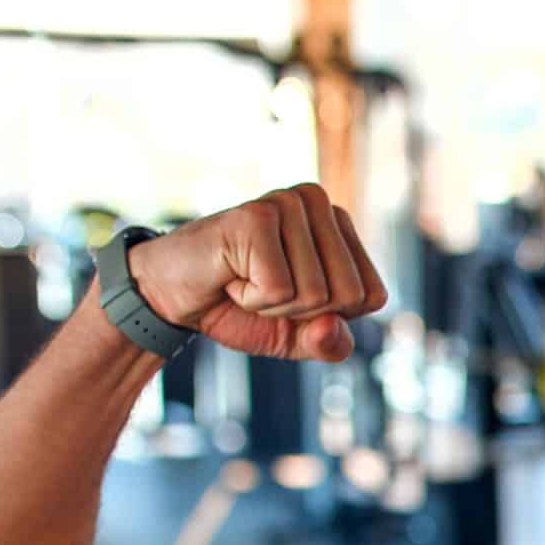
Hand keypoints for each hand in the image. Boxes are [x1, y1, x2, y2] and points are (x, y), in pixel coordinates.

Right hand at [125, 183, 388, 362]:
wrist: (171, 295)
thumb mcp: (296, 336)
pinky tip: (230, 274)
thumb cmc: (237, 308)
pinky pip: (278, 289)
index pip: (372, 296)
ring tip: (244, 279)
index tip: (290, 297)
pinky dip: (250, 298)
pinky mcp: (257, 215)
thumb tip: (332, 327)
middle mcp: (317, 202)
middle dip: (302, 312)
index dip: (331, 316)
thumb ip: (329, 342)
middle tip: (263, 288)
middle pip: (349, 296)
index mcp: (339, 223)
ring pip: (316, 294)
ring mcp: (287, 203)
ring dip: (272, 305)